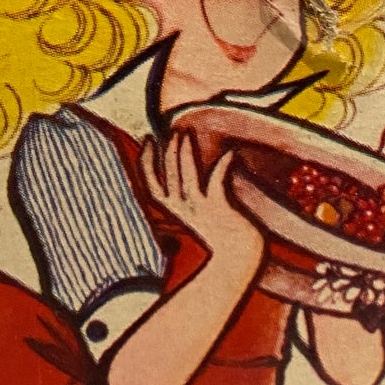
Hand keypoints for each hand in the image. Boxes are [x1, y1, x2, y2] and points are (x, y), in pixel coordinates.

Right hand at [141, 135, 262, 268]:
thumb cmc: (219, 228)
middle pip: (169, 176)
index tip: (149, 139)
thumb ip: (185, 192)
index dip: (146, 160)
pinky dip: (222, 166)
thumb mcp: (195, 210)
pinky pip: (217, 181)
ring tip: (186, 134)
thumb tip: (180, 162)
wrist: (238, 253)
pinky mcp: (219, 208)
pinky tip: (230, 153)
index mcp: (173, 209)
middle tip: (174, 132)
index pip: (150, 184)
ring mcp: (200, 209)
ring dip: (185, 154)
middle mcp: (182, 209)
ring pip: (187, 177)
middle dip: (169, 151)